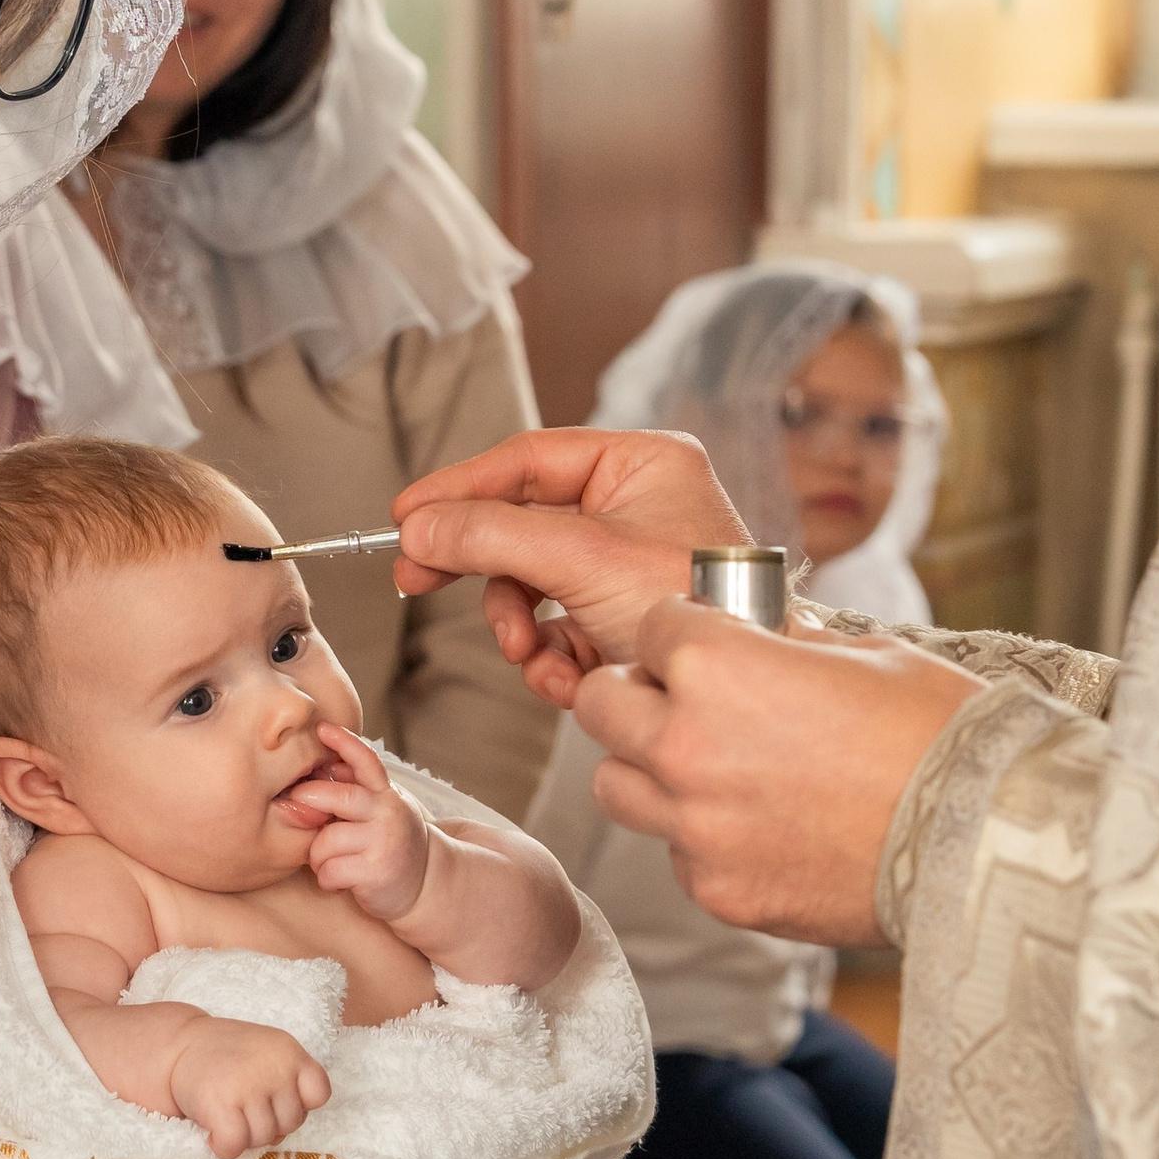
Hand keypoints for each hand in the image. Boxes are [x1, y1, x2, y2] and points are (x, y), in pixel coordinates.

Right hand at [171, 1015, 330, 1158]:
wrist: (178, 1045)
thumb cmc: (227, 1056)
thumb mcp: (267, 1052)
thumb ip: (287, 1081)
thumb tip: (282, 1132)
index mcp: (290, 1051)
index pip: (320, 1093)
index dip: (300, 1104)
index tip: (275, 1098)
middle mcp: (273, 1068)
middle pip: (291, 1123)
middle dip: (269, 1122)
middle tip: (243, 1105)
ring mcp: (248, 1086)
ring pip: (263, 1139)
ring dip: (245, 1135)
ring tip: (227, 1112)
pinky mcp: (220, 1105)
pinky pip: (235, 1146)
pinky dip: (223, 1148)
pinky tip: (213, 1132)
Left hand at [290, 725, 430, 921]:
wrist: (428, 884)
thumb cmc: (392, 843)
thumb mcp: (381, 810)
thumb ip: (357, 790)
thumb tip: (325, 766)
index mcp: (386, 794)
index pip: (367, 761)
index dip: (344, 742)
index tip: (321, 728)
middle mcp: (388, 813)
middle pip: (339, 797)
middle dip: (309, 797)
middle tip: (294, 800)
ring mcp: (384, 842)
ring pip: (326, 841)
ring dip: (317, 856)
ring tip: (328, 862)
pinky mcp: (377, 872)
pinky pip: (329, 871)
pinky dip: (327, 880)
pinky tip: (339, 881)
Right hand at [393, 429, 737, 702]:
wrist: (751, 699)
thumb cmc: (697, 608)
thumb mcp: (583, 560)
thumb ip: (492, 537)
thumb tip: (419, 528)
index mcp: (641, 464)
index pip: (528, 459)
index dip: (460, 486)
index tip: (407, 515)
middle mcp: (636, 506)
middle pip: (522, 524)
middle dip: (481, 567)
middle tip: (418, 578)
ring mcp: (629, 565)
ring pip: (533, 583)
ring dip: (519, 627)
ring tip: (526, 653)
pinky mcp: (624, 618)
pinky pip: (558, 627)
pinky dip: (551, 658)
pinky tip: (564, 680)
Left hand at [577, 603, 976, 944]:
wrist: (985, 838)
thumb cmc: (939, 733)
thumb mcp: (866, 654)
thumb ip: (788, 645)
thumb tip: (761, 642)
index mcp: (717, 667)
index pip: (651, 627)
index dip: (685, 632)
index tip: (709, 643)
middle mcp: (686, 744)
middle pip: (601, 704)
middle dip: (639, 695)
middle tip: (687, 702)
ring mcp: (695, 827)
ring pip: (617, 786)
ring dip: (649, 770)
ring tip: (712, 769)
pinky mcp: (717, 890)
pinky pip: (676, 853)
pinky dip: (702, 839)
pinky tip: (763, 829)